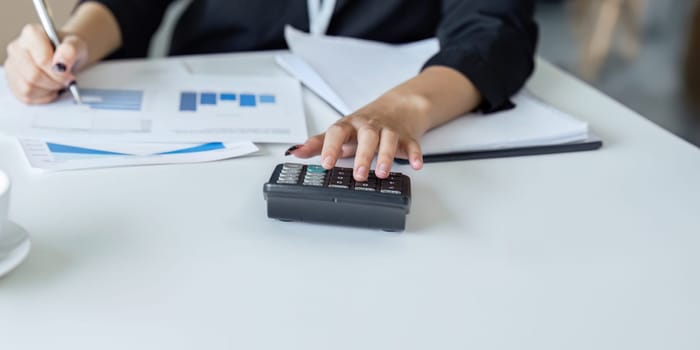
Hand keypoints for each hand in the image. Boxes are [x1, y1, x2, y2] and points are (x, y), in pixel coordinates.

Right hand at [4, 24, 87, 103]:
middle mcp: (17, 48)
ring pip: (28, 87)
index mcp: (31, 34)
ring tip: (57, 82)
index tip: (68, 73)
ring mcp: (12, 65)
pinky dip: (43, 96)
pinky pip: (26, 96)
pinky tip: (50, 88)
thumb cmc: (68, 50)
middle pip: (33, 75)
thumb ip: (71, 50)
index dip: (58, 72)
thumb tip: (60, 64)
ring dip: (49, 90)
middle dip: (54, 82)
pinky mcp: (13, 82)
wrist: (64, 58)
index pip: (42, 60)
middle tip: (66, 80)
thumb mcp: (77, 45)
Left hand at [287, 66, 482, 180]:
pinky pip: (412, 145)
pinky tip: (415, 165)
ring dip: (386, 156)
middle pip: (367, 136)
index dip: (330, 147)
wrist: (400, 106)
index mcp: (351, 125)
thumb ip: (319, 143)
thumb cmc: (365, 124)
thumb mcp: (341, 131)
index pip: (338, 133)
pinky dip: (415, 155)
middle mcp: (370, 126)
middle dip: (363, 156)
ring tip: (382, 173)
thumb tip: (295, 152)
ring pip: (389, 139)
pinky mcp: (408, 137)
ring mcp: (390, 130)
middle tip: (359, 175)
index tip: (325, 163)